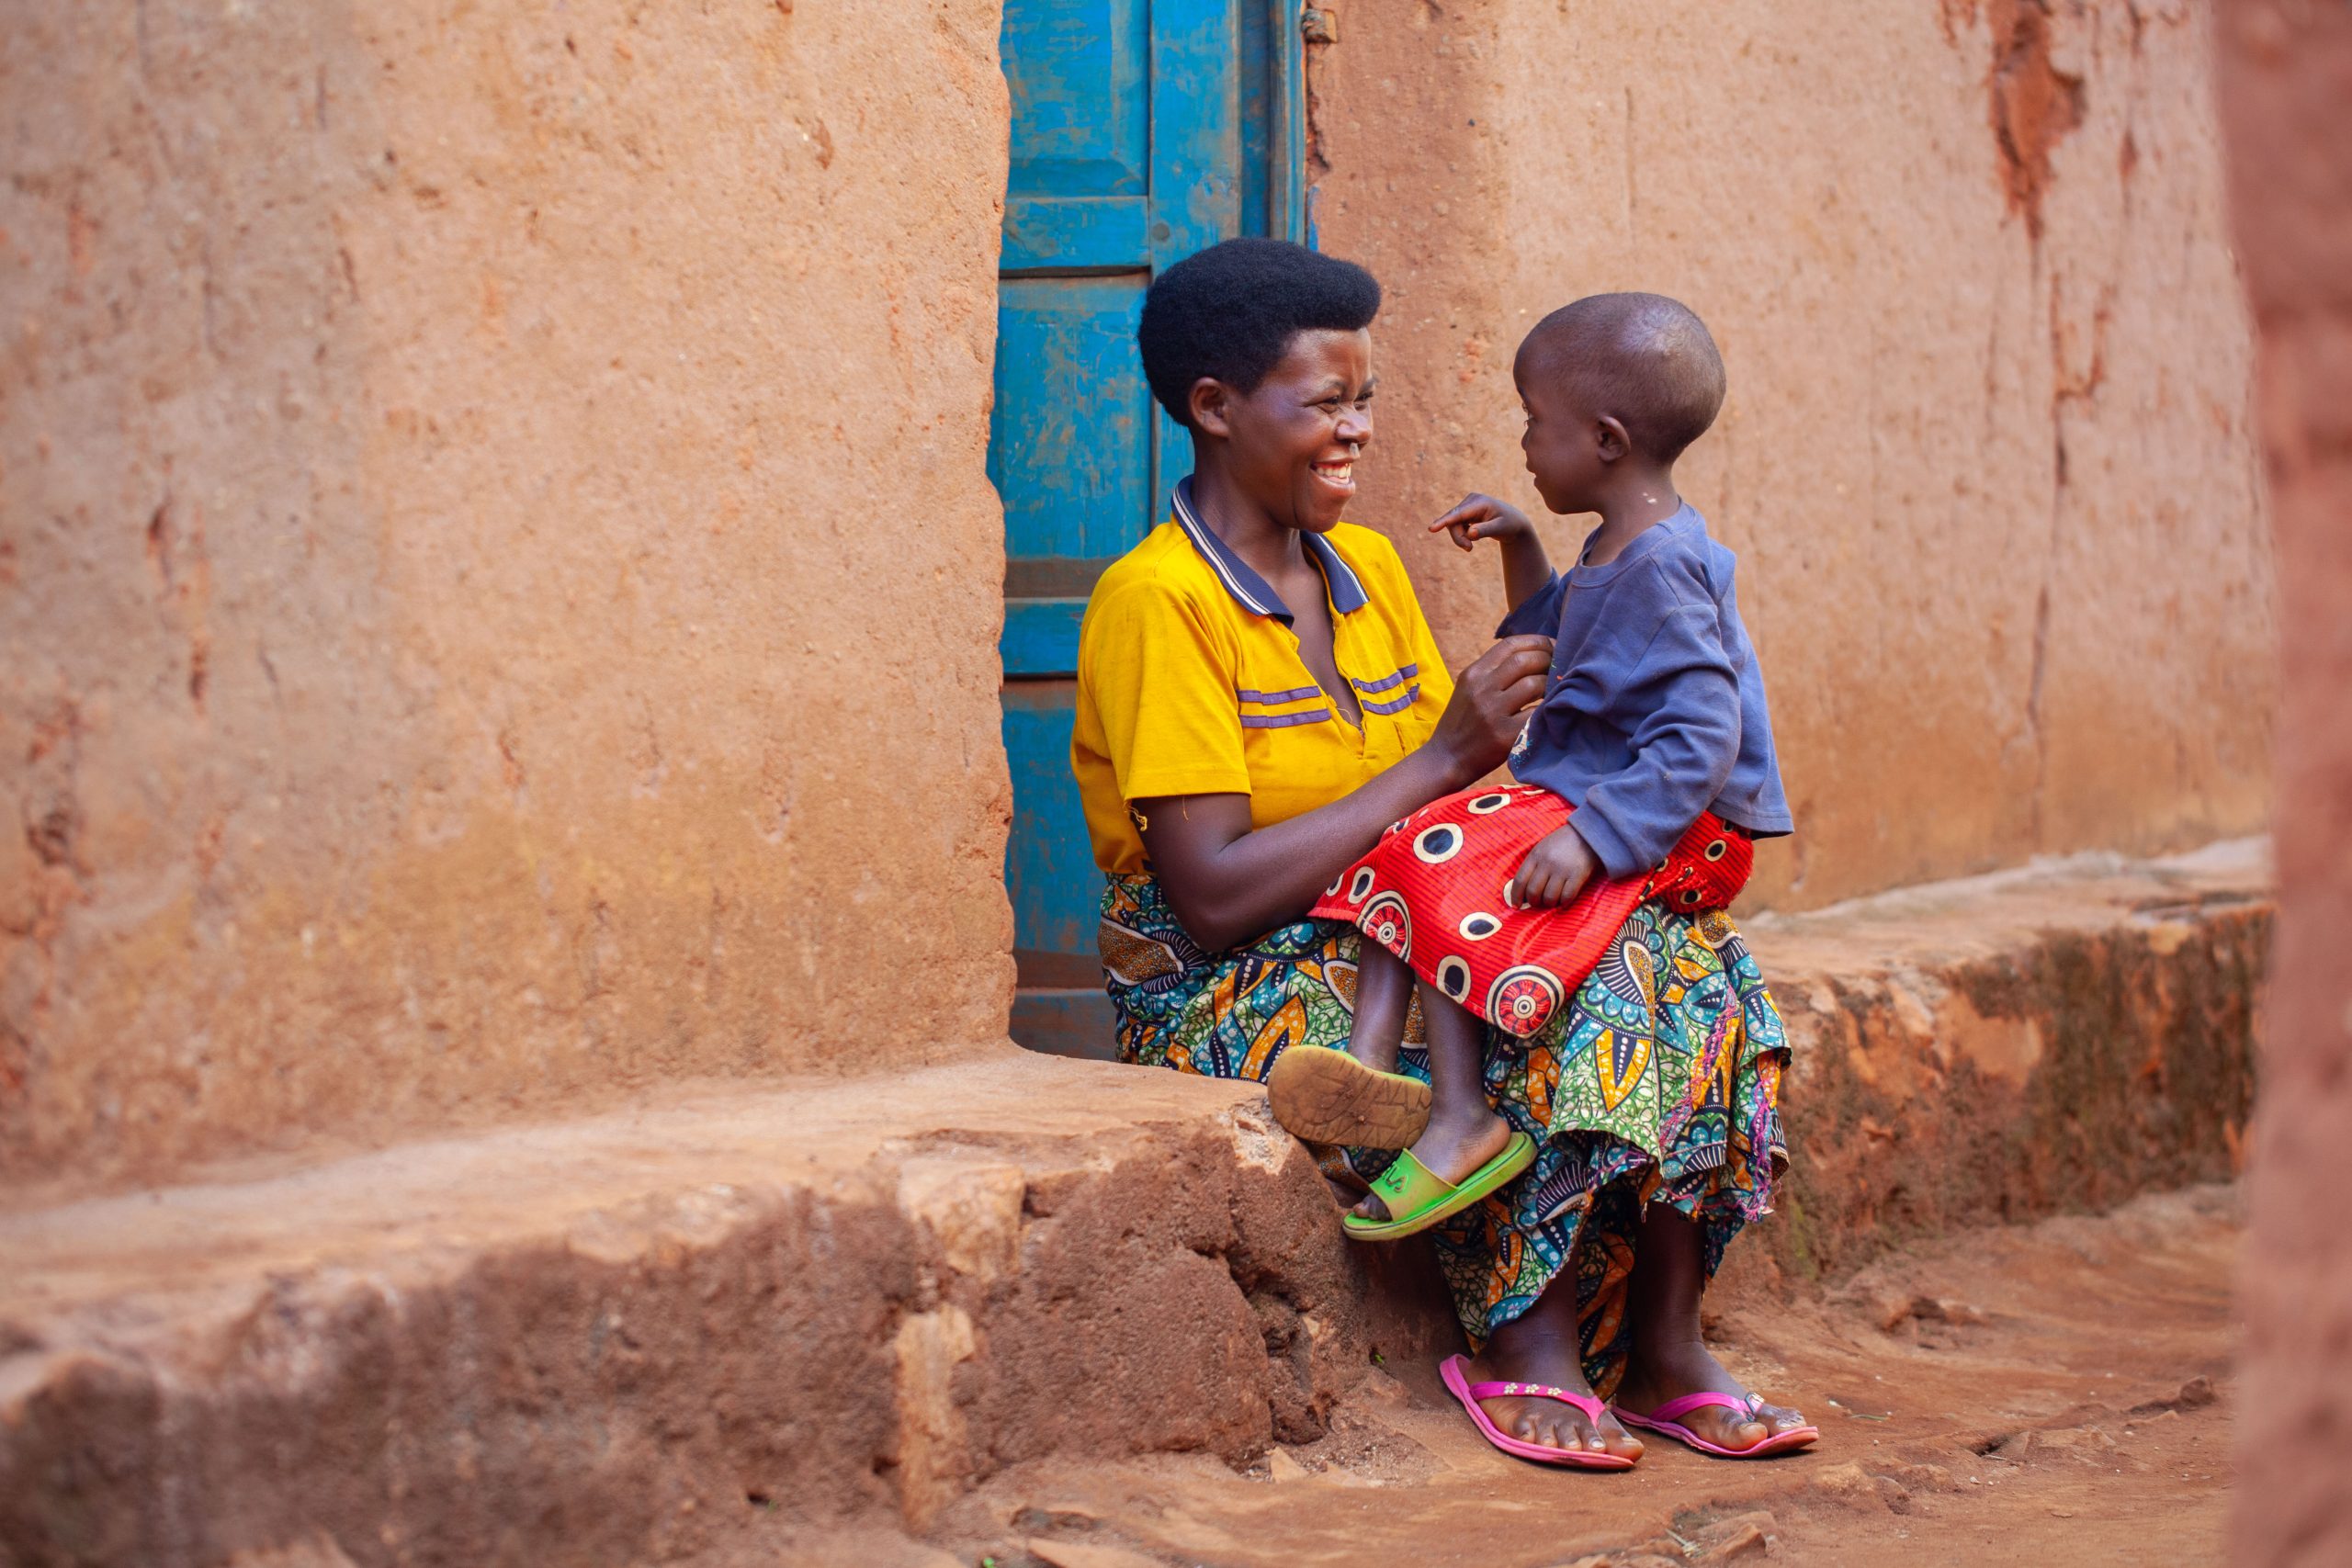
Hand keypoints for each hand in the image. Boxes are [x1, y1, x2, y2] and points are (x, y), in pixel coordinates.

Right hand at [1426, 635, 1553, 788]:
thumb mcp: (1470, 689)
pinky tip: (1550, 710)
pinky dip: (1548, 709)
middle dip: (1549, 660)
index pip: (1511, 645)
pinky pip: (1537, 713)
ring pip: (1535, 684)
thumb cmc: (1463, 723)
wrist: (1446, 759)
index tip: (1553, 646)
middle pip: (1525, 660)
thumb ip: (1495, 671)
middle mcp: (1481, 688)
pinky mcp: (1504, 735)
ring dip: (1551, 685)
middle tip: (1560, 669)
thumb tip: (1536, 654)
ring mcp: (1492, 712)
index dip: (1538, 642)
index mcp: (1473, 673)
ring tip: (1556, 690)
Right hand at [1430, 493, 1537, 551]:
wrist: (1514, 523)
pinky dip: (1461, 535)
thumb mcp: (1500, 529)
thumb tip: (1470, 533)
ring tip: (1470, 547)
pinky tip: (1472, 538)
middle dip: (1458, 537)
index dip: (1444, 522)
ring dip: (1459, 537)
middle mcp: (1470, 501)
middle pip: (1453, 521)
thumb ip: (1485, 530)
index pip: (1459, 514)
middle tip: (1469, 549)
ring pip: (1452, 525)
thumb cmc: (1509, 524)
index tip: (1431, 529)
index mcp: (1480, 502)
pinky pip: (1455, 525)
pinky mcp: (1464, 512)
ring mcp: (1466, 505)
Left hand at [1507, 825, 1597, 908]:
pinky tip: (1564, 900)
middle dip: (1534, 902)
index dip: (1515, 896)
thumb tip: (1523, 890)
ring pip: (1549, 897)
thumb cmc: (1561, 843)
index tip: (1516, 905)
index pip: (1520, 880)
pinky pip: (1567, 896)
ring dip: (1549, 903)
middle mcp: (1547, 863)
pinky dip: (1564, 902)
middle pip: (1533, 891)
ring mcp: (1562, 869)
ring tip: (1552, 901)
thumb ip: (1533, 866)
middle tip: (1538, 903)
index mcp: (1535, 855)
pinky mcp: (1578, 875)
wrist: (1586, 834)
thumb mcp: (1542, 848)